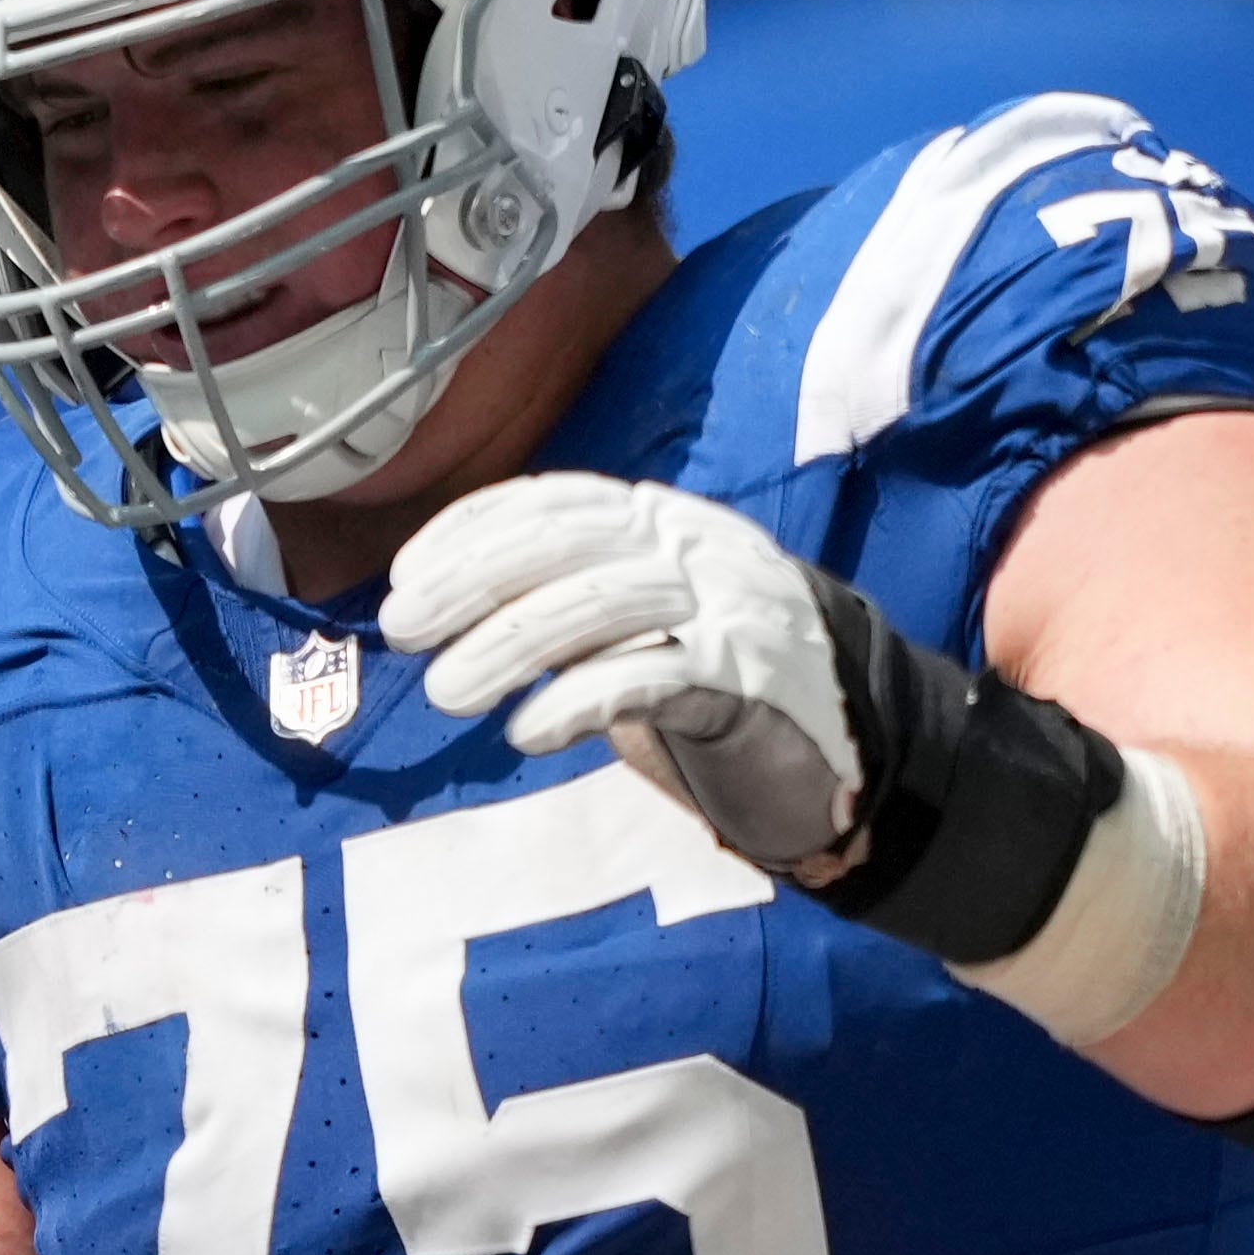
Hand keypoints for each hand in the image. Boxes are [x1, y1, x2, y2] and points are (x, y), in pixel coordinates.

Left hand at [379, 469, 873, 874]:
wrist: (852, 752)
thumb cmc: (724, 695)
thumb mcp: (644, 630)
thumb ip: (575, 607)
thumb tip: (457, 613)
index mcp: (667, 526)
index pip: (557, 501)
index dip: (473, 530)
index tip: (405, 575)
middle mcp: (696, 548)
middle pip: (568, 542)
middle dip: (473, 580)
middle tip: (401, 629)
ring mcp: (727, 608)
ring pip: (599, 604)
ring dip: (506, 646)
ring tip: (444, 692)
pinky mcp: (747, 680)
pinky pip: (649, 676)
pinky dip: (577, 700)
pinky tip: (526, 731)